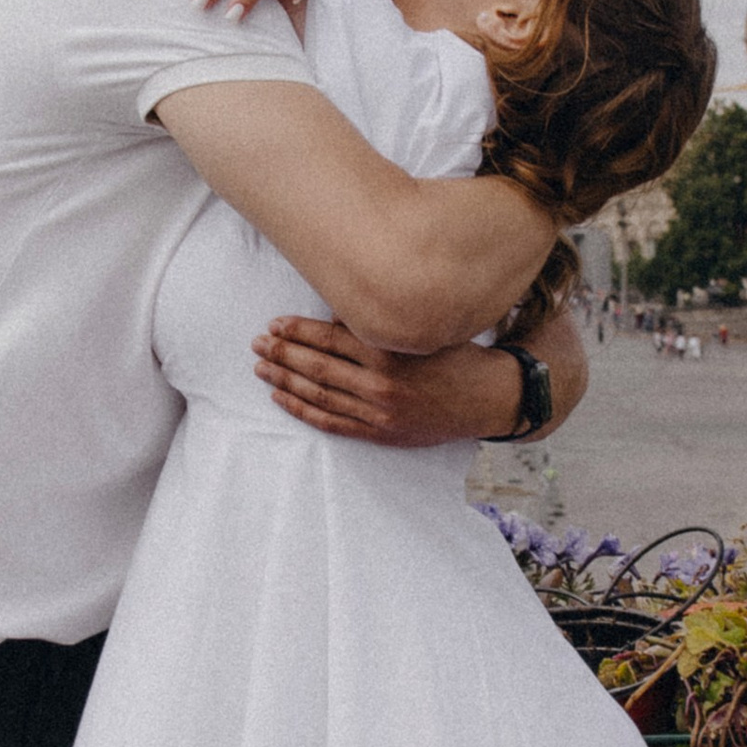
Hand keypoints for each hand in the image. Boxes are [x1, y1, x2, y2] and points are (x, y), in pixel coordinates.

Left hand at [253, 316, 522, 447]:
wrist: (488, 399)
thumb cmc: (458, 357)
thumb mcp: (422, 332)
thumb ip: (379, 326)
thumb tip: (335, 313)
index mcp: (390, 354)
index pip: (330, 339)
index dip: (298, 332)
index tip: (274, 324)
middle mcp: (380, 385)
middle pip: (317, 367)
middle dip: (282, 355)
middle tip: (257, 344)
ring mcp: (378, 413)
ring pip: (319, 395)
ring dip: (285, 381)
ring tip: (261, 369)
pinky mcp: (381, 433)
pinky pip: (332, 422)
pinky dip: (303, 410)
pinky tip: (282, 398)